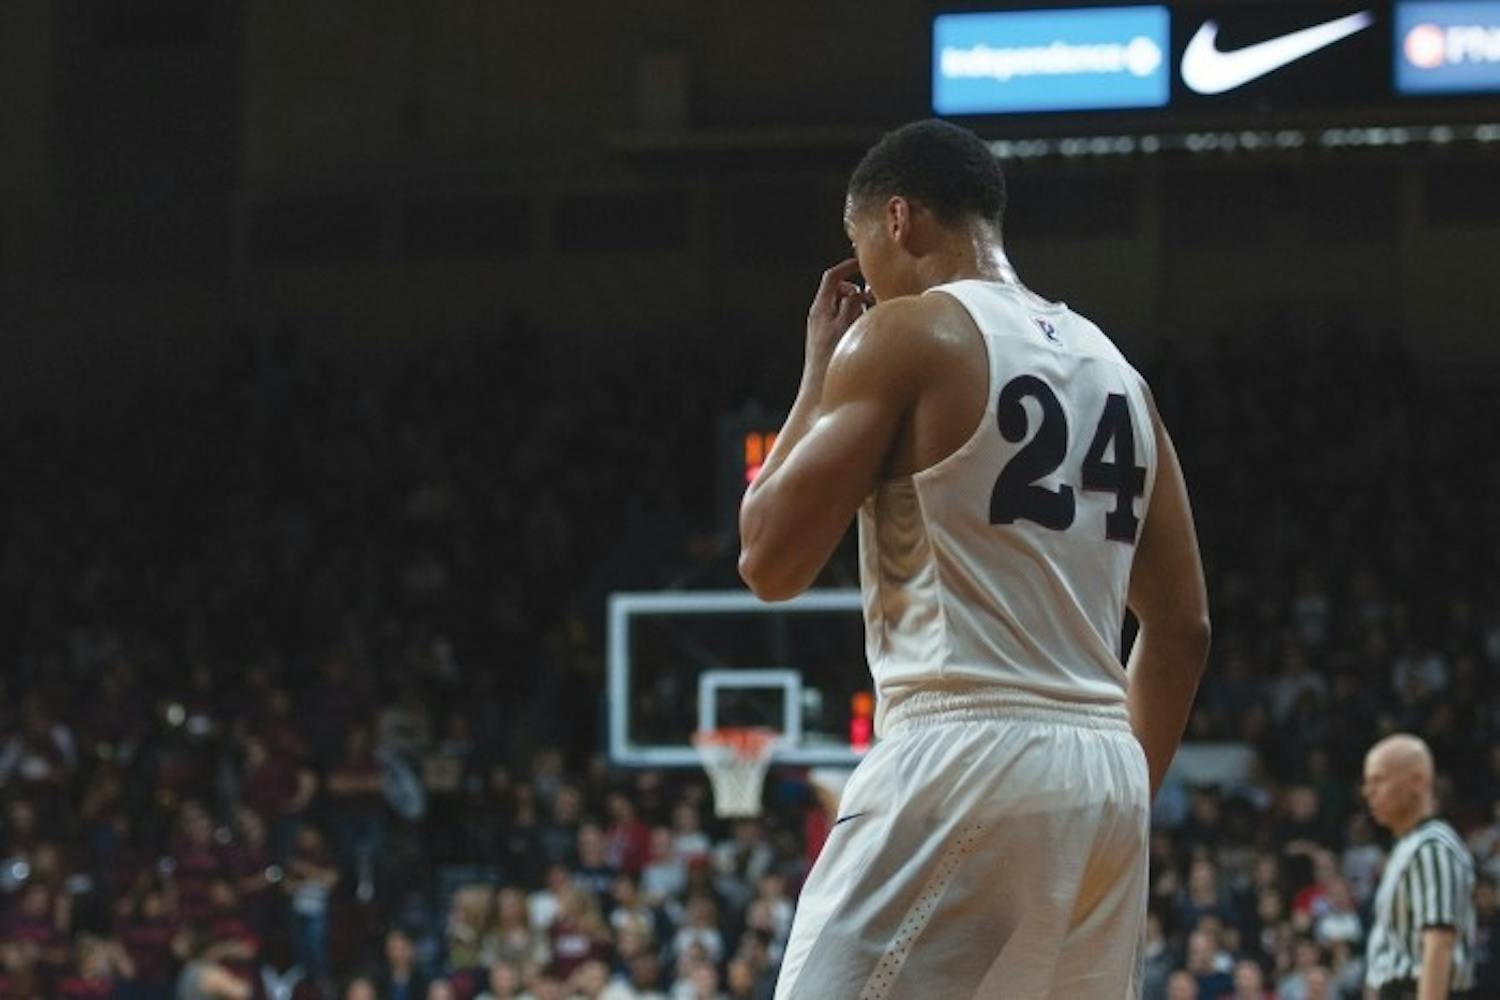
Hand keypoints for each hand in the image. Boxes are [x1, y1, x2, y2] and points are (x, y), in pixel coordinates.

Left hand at [805, 259, 870, 375]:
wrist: (819, 390)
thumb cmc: (831, 358)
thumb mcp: (845, 326)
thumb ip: (851, 304)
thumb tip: (858, 290)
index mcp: (820, 308)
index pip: (832, 277)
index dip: (848, 266)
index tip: (864, 263)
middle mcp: (820, 315)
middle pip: (840, 290)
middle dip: (857, 291)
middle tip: (872, 300)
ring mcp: (825, 327)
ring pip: (845, 306)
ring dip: (859, 307)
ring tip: (868, 321)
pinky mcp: (831, 339)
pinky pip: (846, 321)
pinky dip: (857, 320)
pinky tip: (865, 334)